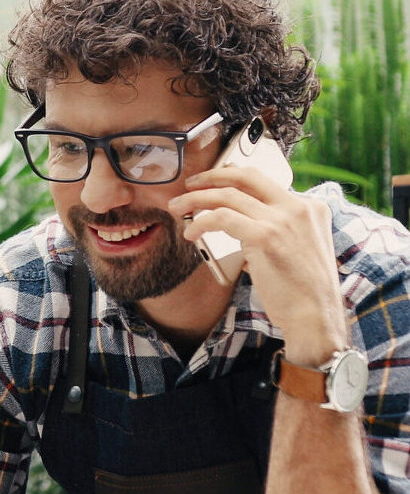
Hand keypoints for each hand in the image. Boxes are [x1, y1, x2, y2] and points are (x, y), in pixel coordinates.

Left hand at [169, 165, 347, 361]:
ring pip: (228, 195)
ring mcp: (282, 220)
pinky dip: (201, 222)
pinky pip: (222, 218)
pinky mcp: (265, 236)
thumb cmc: (303, 293)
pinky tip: (192, 232)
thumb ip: (276, 232)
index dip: (234, 179)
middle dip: (212, 176)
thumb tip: (242, 228)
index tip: (214, 184)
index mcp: (311, 208)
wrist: (315, 317)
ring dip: (196, 199)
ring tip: (178, 207)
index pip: (264, 182)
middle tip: (191, 184)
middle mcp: (298, 207)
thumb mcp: (300, 250)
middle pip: (246, 176)